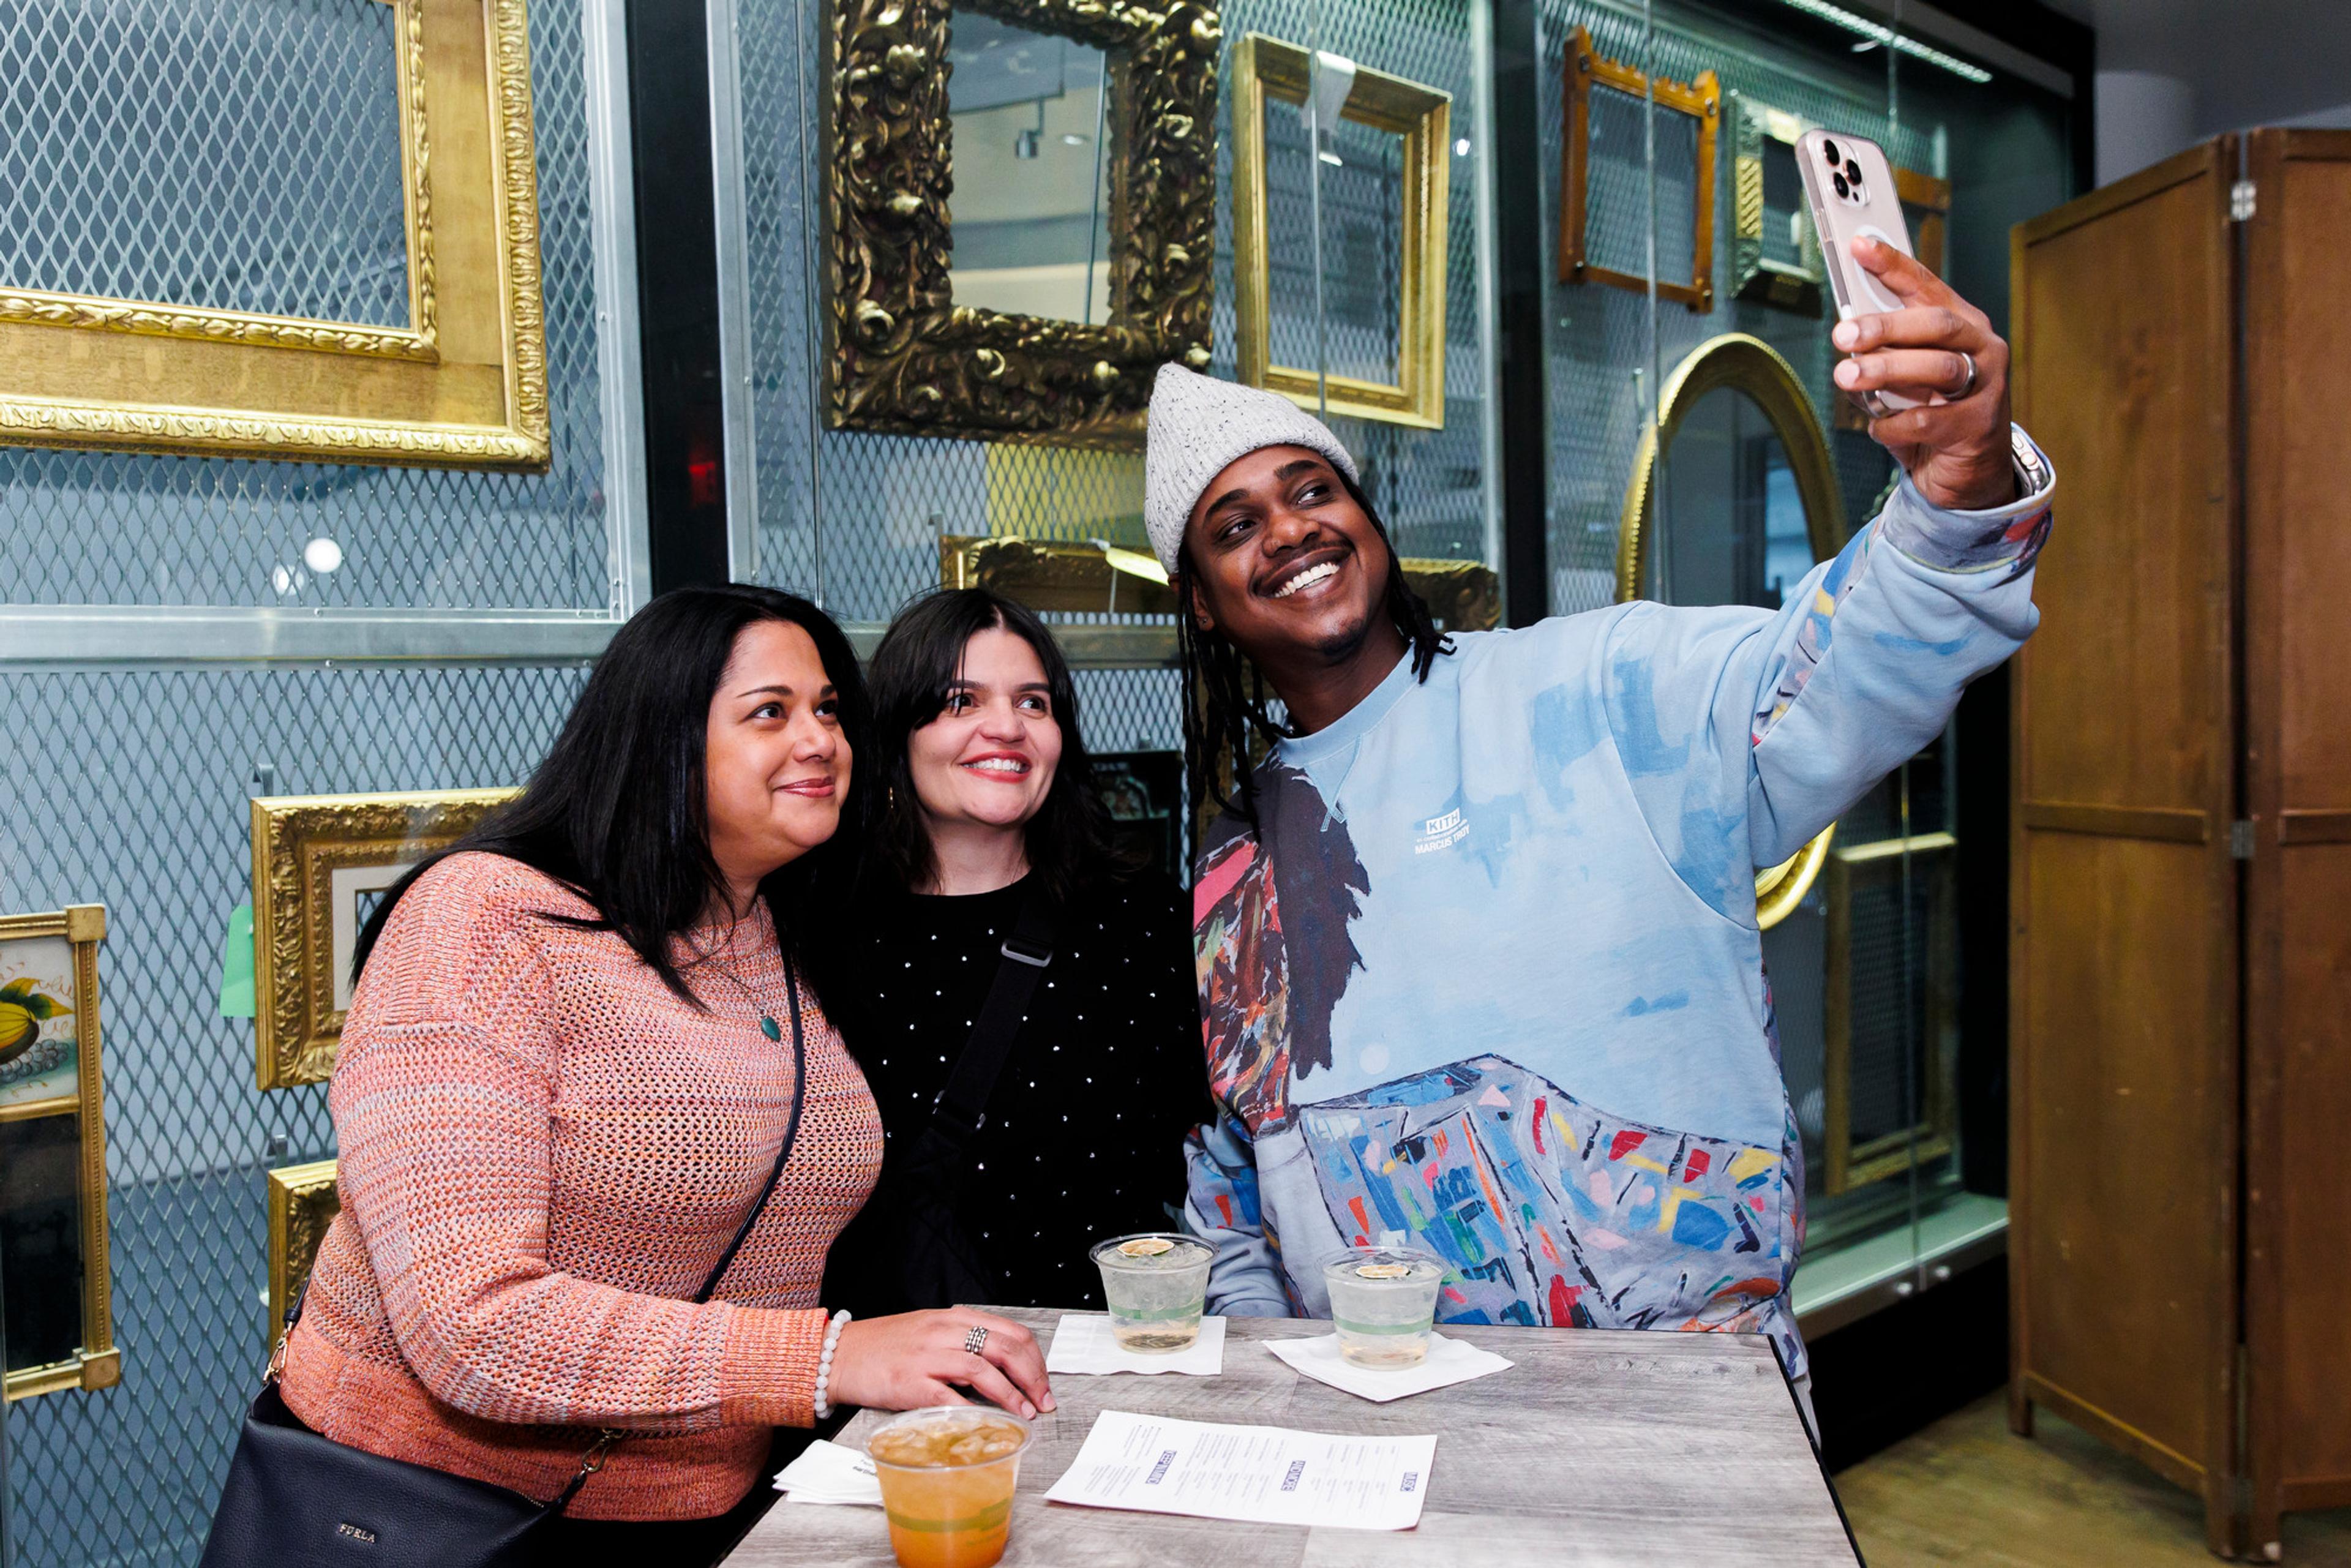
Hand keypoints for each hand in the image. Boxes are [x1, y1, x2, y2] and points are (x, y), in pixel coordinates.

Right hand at [827, 1309, 1055, 1419]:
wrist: (839, 1354)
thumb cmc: (885, 1346)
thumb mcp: (929, 1330)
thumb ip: (963, 1340)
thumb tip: (1001, 1364)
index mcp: (952, 1318)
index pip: (1011, 1331)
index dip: (1034, 1359)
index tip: (1042, 1382)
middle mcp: (943, 1331)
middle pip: (1004, 1347)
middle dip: (1032, 1377)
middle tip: (1042, 1401)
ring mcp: (926, 1356)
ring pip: (982, 1368)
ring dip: (1011, 1394)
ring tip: (1024, 1413)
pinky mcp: (909, 1382)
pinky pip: (949, 1396)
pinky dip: (973, 1410)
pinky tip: (986, 1421)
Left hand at [1831, 237, 2014, 511]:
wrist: (1967, 471)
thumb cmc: (1933, 412)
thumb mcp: (1907, 377)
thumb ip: (1886, 353)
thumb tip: (1847, 334)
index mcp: (1962, 324)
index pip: (1926, 286)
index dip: (1893, 265)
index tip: (1858, 246)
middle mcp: (1981, 347)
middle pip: (1935, 324)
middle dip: (1885, 327)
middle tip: (1842, 335)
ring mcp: (1987, 386)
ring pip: (1936, 368)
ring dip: (1886, 370)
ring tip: (1847, 376)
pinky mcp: (1979, 426)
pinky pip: (1929, 420)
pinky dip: (1894, 423)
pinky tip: (1878, 427)